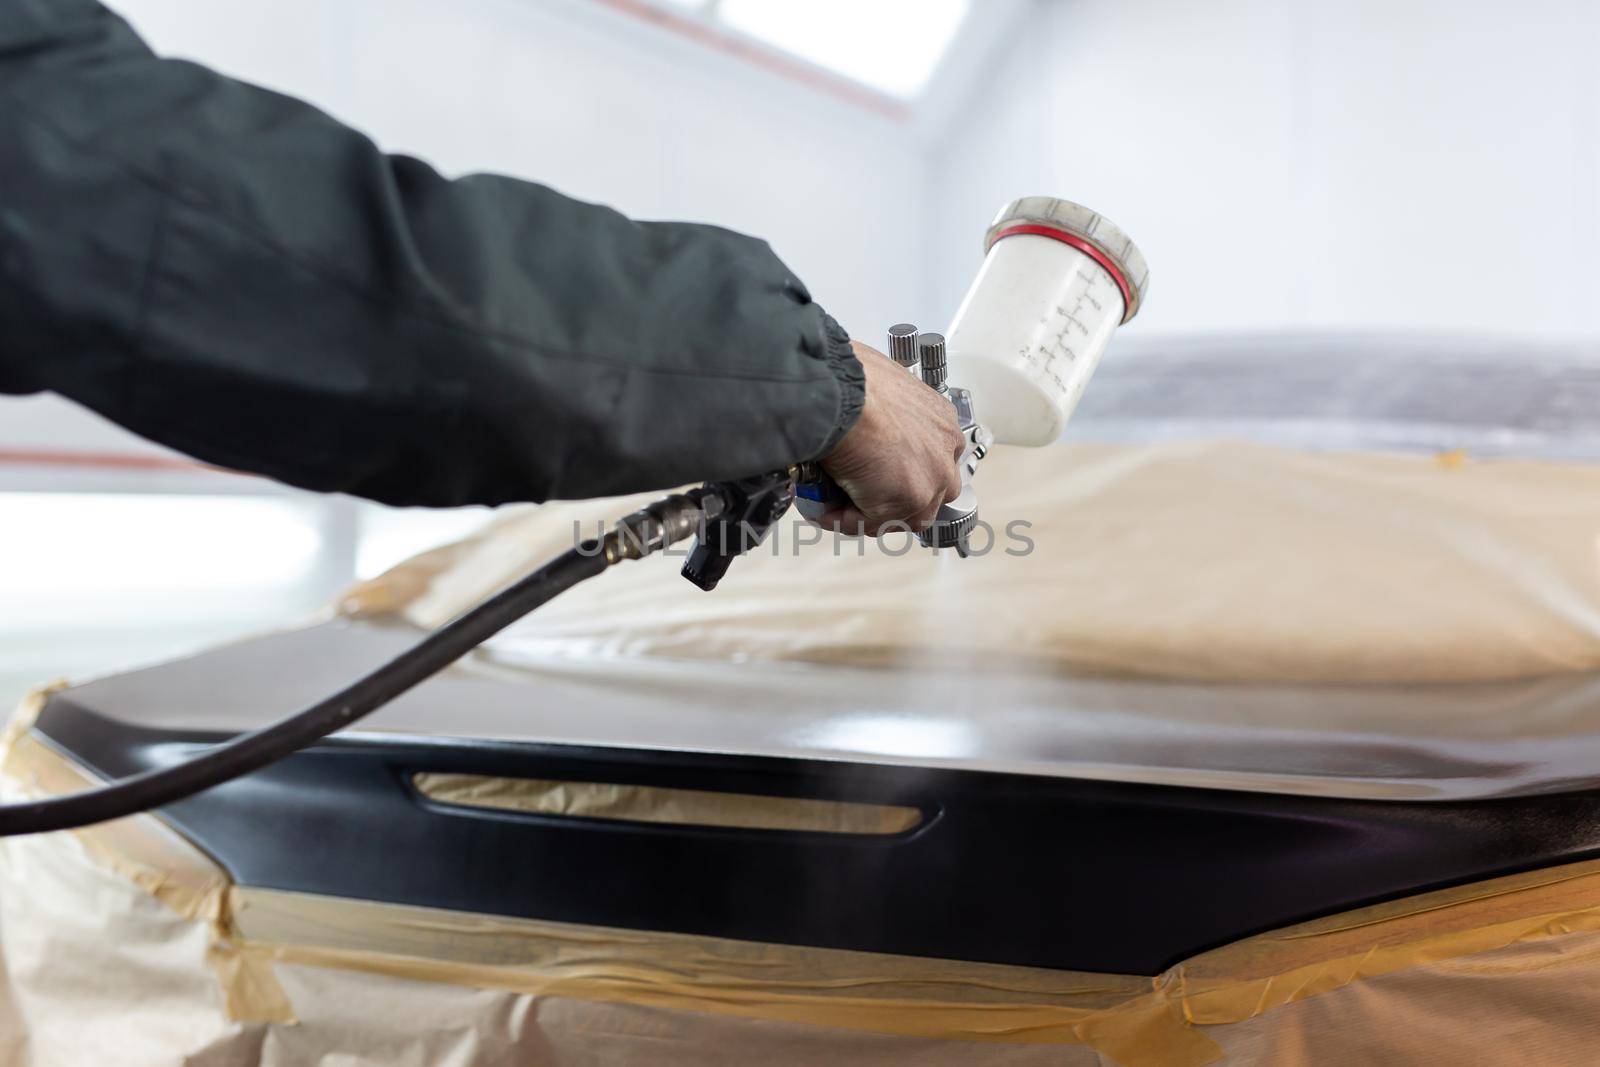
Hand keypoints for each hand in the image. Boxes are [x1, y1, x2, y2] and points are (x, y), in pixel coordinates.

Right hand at [817, 341, 965, 534]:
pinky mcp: (910, 499)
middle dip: (896, 500)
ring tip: (835, 506)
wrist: (840, 391)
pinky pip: (875, 522)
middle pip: (930, 491)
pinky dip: (848, 520)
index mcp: (940, 420)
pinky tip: (826, 509)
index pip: (932, 460)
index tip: (876, 477)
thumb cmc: (850, 380)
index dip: (902, 473)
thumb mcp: (879, 391)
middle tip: (860, 497)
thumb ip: (882, 416)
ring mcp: (933, 477)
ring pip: (906, 514)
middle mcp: (946, 449)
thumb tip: (859, 425)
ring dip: (870, 514)